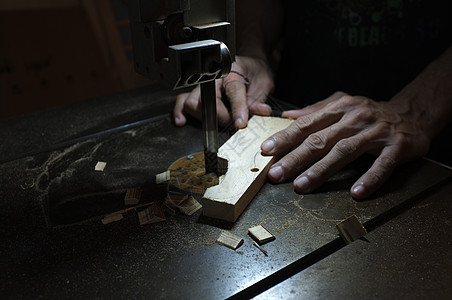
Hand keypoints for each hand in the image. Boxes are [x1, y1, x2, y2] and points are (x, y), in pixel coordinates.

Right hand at [173, 56, 272, 128]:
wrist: (246, 64)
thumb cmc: (253, 71)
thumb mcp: (263, 82)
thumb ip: (259, 99)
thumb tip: (262, 111)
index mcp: (232, 70)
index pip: (233, 92)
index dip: (238, 110)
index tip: (241, 124)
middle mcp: (213, 77)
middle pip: (207, 100)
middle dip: (220, 117)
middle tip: (232, 123)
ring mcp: (202, 84)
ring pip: (192, 103)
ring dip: (203, 117)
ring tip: (216, 122)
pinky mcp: (195, 92)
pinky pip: (181, 101)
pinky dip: (180, 112)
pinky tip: (182, 121)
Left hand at [261, 91, 430, 198]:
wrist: (412, 113)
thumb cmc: (369, 113)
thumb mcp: (342, 105)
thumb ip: (314, 111)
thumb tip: (286, 116)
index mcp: (339, 108)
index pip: (307, 124)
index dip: (285, 137)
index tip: (266, 150)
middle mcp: (355, 118)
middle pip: (320, 139)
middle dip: (295, 158)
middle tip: (276, 174)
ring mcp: (376, 132)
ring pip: (344, 151)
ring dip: (321, 170)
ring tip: (302, 185)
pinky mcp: (397, 146)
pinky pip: (382, 164)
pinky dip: (370, 178)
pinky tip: (356, 192)